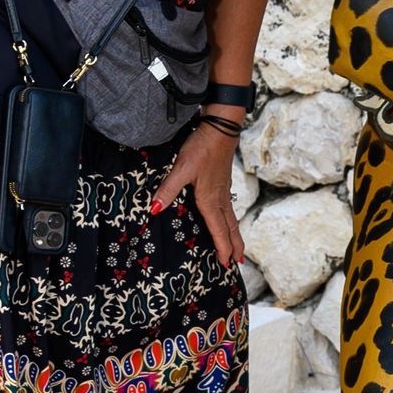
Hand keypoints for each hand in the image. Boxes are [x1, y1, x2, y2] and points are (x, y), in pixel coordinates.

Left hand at [152, 117, 245, 264]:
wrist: (220, 128)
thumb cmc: (202, 148)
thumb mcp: (182, 168)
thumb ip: (168, 190)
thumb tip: (153, 210)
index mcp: (210, 200)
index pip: (218, 230)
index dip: (222, 247)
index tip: (226, 263)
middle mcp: (220, 198)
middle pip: (230, 227)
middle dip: (234, 246)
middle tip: (238, 262)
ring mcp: (223, 189)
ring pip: (231, 218)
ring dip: (234, 234)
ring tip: (238, 247)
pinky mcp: (222, 181)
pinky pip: (228, 208)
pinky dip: (230, 220)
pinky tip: (226, 217)